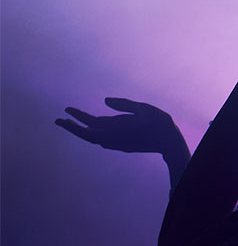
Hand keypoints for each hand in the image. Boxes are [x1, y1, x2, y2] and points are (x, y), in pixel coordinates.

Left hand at [56, 98, 185, 155]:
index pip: (89, 125)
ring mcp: (117, 143)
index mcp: (116, 130)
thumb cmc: (159, 123)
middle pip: (87, 134)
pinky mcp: (121, 145)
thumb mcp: (144, 109)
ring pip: (94, 137)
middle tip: (58, 119)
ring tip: (73, 119)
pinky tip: (92, 127)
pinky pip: (102, 139)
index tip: (65, 110)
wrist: (170, 143)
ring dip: (82, 128)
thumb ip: (124, 105)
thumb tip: (105, 100)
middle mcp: (114, 139)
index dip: (76, 118)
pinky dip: (93, 131)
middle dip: (72, 127)